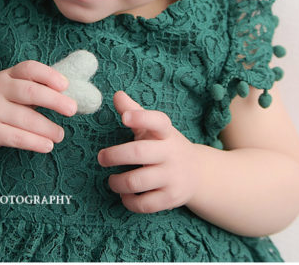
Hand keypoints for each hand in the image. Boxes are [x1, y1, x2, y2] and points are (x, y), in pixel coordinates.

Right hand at [0, 60, 76, 154]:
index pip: (29, 69)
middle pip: (29, 91)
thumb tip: (71, 95)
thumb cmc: (2, 102)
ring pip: (24, 119)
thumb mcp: (14, 88)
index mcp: (8, 74)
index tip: (66, 85)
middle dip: (54, 100)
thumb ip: (38, 88)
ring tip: (60, 135)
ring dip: (47, 128)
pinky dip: (34, 142)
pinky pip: (15, 137)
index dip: (49, 75)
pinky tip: (47, 145)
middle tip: (72, 109)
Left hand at [97, 91, 200, 212]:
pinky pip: (144, 204)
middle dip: (115, 155)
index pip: (157, 121)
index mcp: (166, 133)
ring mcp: (172, 177)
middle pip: (139, 152)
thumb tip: (116, 94)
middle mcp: (171, 153)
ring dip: (117, 182)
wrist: (197, 173)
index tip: (124, 118)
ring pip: (137, 181)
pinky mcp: (170, 198)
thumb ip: (134, 110)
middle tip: (101, 157)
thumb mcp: (154, 127)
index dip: (141, 118)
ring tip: (111, 180)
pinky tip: (124, 194)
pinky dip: (128, 200)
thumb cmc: (166, 145)